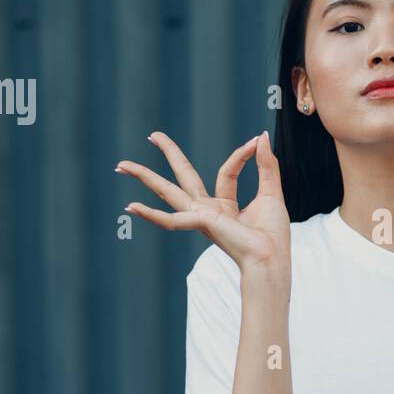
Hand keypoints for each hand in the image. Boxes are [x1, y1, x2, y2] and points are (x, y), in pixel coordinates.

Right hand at [116, 130, 290, 274]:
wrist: (271, 258)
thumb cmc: (272, 236)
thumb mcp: (271, 192)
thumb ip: (265, 164)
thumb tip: (260, 137)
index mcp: (224, 207)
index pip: (226, 171)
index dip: (242, 154)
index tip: (254, 141)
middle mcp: (207, 211)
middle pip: (184, 176)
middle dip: (169, 154)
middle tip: (153, 135)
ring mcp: (200, 217)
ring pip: (168, 192)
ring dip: (145, 177)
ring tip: (121, 165)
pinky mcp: (200, 223)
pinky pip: (171, 220)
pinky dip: (151, 214)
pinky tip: (130, 207)